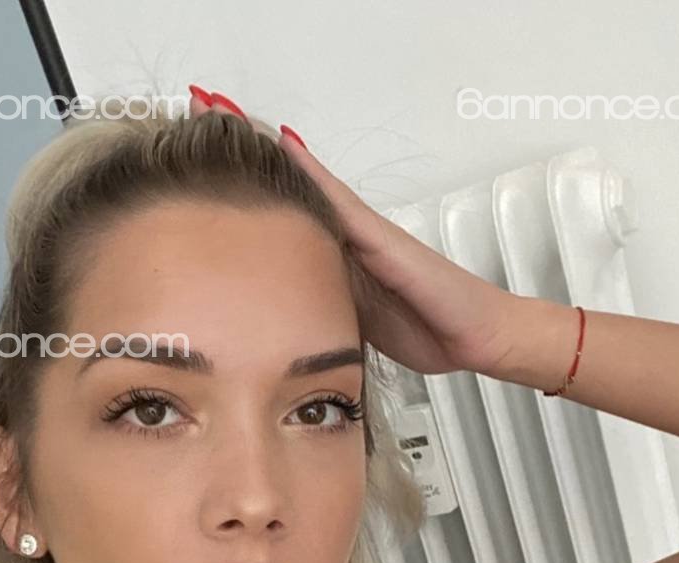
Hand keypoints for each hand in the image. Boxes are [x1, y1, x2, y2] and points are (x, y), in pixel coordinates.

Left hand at [186, 89, 521, 376]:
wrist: (477, 336)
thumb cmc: (427, 330)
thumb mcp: (358, 325)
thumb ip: (326, 312)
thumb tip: (282, 324)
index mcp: (341, 261)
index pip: (286, 216)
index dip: (249, 188)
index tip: (207, 158)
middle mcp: (350, 239)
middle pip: (290, 188)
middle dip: (246, 154)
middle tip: (201, 109)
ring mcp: (366, 233)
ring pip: (308, 185)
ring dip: (267, 152)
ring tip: (222, 110)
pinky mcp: (381, 239)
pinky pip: (337, 202)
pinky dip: (309, 175)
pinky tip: (282, 149)